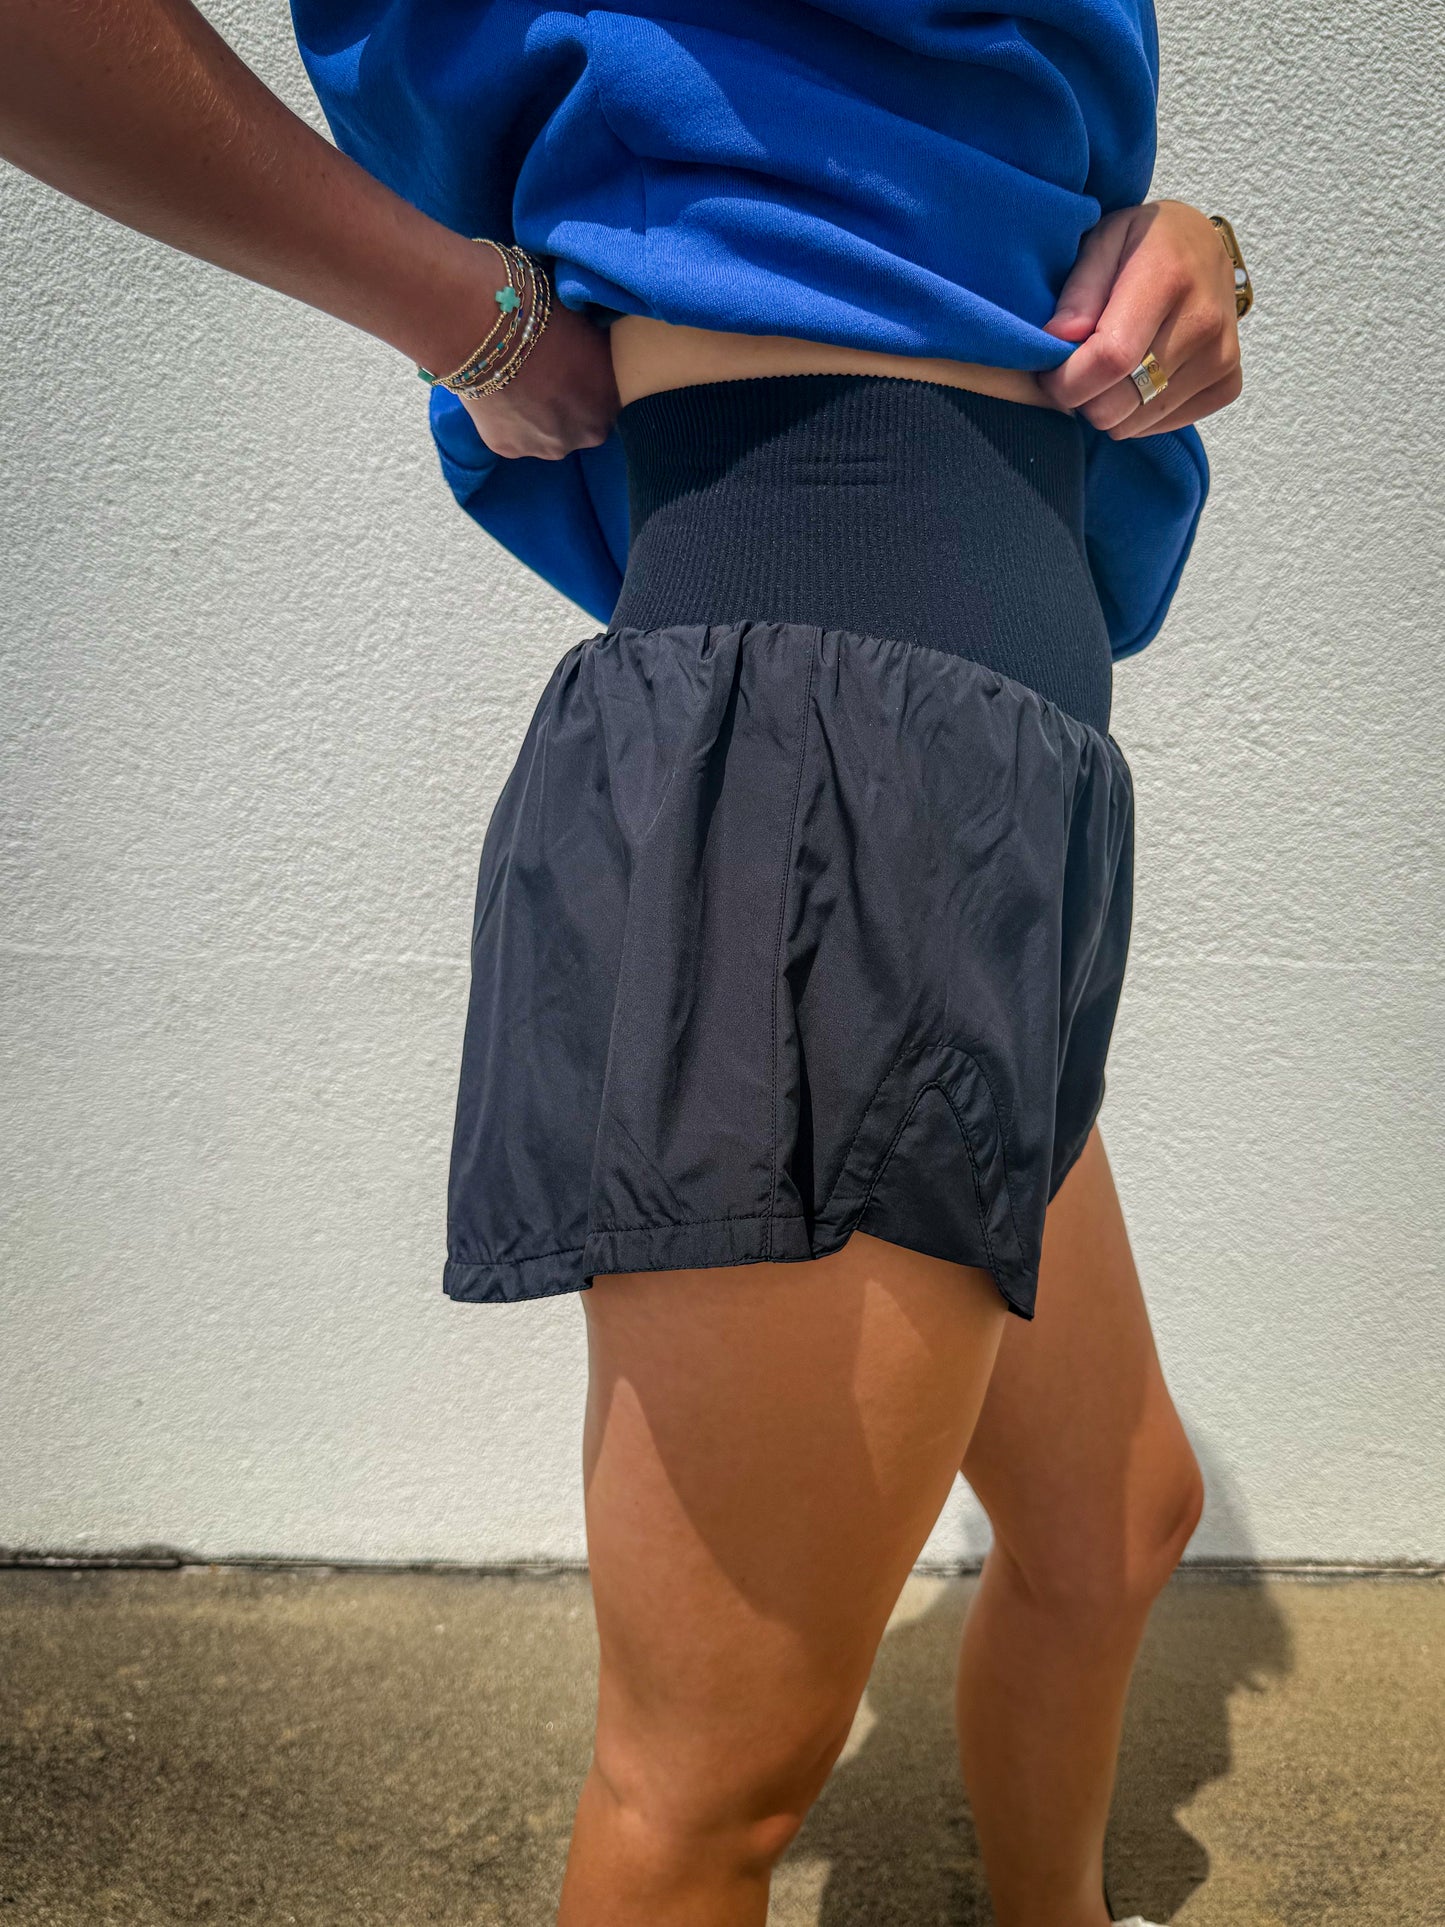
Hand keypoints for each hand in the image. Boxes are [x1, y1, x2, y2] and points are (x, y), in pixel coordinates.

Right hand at [459, 299, 620, 460]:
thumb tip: (596, 361)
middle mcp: (586, 435)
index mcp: (611, 405)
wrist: (492, 332)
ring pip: (546, 438)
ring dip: (537, 421)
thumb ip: (599, 362)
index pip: (606, 405)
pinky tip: (500, 398)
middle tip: (543, 382)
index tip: (570, 373)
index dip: (587, 389)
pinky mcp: (511, 450)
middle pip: (579, 428)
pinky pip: (514, 439)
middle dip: (566, 411)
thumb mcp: (592, 338)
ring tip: (519, 389)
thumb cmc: (547, 322)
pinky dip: (508, 423)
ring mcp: (549, 448)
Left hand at [1034, 199, 1242, 438]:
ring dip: (1110, 406)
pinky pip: (1162, 426)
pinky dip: (1138, 413)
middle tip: (1078, 369)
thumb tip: (1058, 339)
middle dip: (1082, 397)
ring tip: (1112, 366)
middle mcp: (1203, 323)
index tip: (1049, 374)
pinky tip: (1140, 376)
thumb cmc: (1143, 245)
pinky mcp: (1227, 384)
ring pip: (1134, 423)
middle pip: (1119, 403)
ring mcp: (1220, 358)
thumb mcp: (1102, 243)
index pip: (1110, 360)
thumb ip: (1078, 291)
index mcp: (1168, 278)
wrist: (1203, 248)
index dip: (1067, 381)